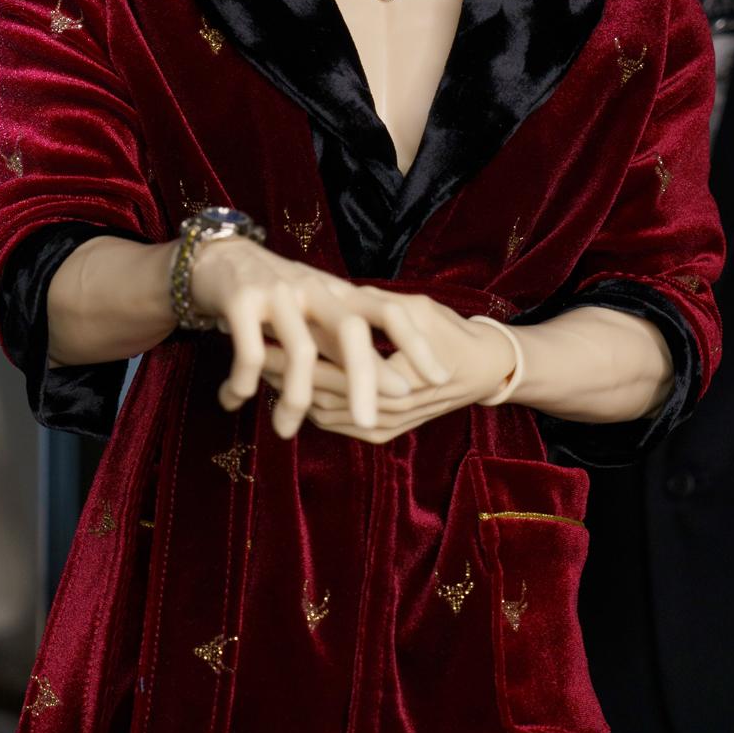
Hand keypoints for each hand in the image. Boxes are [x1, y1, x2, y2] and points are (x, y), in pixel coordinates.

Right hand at [188, 237, 469, 438]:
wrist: (220, 257)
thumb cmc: (278, 296)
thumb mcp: (320, 314)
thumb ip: (348, 344)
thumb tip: (395, 390)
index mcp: (341, 294)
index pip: (390, 313)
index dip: (417, 345)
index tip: (439, 380)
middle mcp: (316, 289)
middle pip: (350, 332)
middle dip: (363, 380)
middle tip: (370, 423)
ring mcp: (279, 293)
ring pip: (300, 350)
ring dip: (294, 397)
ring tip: (285, 431)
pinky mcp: (241, 299)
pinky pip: (249, 349)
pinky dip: (244, 380)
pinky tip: (235, 400)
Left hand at [256, 298, 519, 442]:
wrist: (484, 371)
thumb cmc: (453, 333)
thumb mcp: (416, 311)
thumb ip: (371, 308)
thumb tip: (325, 297)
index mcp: (398, 382)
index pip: (331, 370)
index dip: (292, 350)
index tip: (264, 328)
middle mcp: (388, 413)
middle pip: (318, 394)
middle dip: (281, 371)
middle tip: (250, 343)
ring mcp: (382, 428)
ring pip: (320, 412)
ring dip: (290, 389)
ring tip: (260, 359)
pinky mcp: (379, 435)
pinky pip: (332, 422)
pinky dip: (307, 402)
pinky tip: (288, 380)